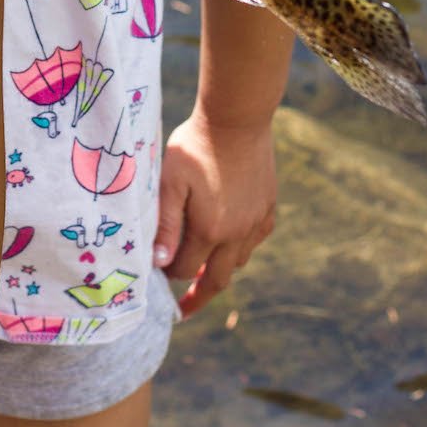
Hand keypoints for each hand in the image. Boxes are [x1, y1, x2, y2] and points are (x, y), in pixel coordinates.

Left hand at [152, 110, 276, 317]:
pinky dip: (240, 246)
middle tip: (186, 308)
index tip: (157, 276)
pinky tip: (229, 237)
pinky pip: (255, 239)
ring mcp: (256, 222)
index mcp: (211, 231)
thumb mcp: (171, 181)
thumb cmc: (196, 146)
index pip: (187, 270)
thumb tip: (160, 263)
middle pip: (218, 280)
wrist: (236, 118)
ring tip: (203, 265)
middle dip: (199, 295)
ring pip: (238, 260)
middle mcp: (238, 234)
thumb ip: (166, 224)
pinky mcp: (268, 207)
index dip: (170, 276)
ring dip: (219, 268)